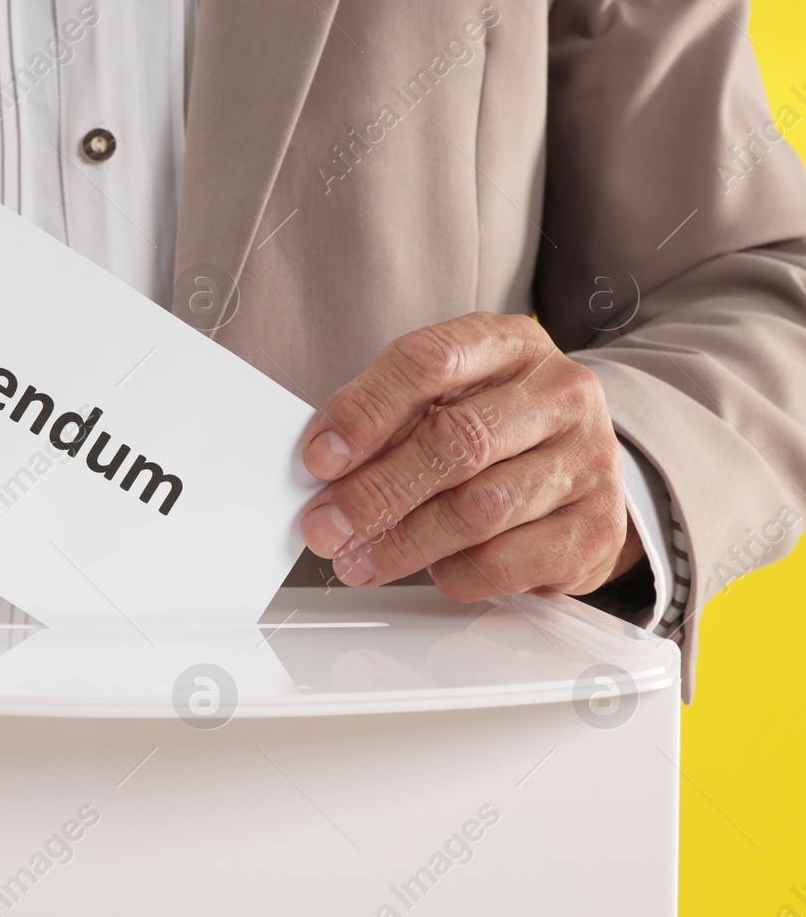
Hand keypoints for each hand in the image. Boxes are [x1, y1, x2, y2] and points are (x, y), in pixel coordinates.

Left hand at [298, 312, 644, 600]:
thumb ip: (389, 422)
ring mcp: (588, 461)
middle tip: (325, 525)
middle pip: (456, 440)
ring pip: (480, 508)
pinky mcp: (596, 528)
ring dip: (402, 542)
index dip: (366, 411)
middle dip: (376, 491)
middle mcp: (560, 394)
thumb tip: (325, 467)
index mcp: (511, 344)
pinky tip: (433, 571)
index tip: (320, 457)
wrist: (582, 473)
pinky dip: (455, 572)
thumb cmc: (496, 432)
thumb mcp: (446, 400)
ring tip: (357, 558)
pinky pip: (506, 561)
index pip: (431, 362)